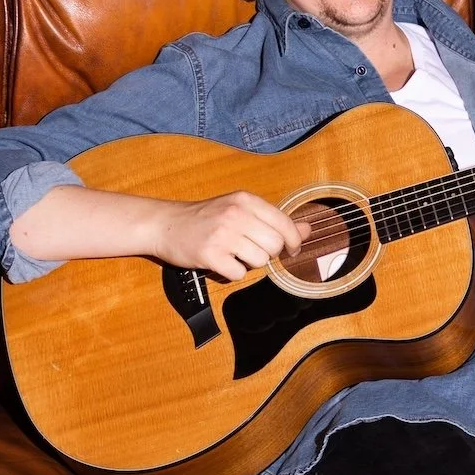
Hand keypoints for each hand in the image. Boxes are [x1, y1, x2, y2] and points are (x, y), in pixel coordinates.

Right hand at [150, 191, 304, 280]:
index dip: (293, 241)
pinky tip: (222, 261)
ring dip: (250, 263)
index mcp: (245, 200)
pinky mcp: (210, 255)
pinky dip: (233, 272)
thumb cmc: (206, 217)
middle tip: (252, 249)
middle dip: (268, 254)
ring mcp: (222, 235)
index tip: (291, 249)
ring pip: (259, 262)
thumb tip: (307, 230)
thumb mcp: (241, 209)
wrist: (166, 224)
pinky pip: (239, 274)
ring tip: (234, 253)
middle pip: (274, 246)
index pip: (284, 224)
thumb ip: (275, 220)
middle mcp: (235, 214)